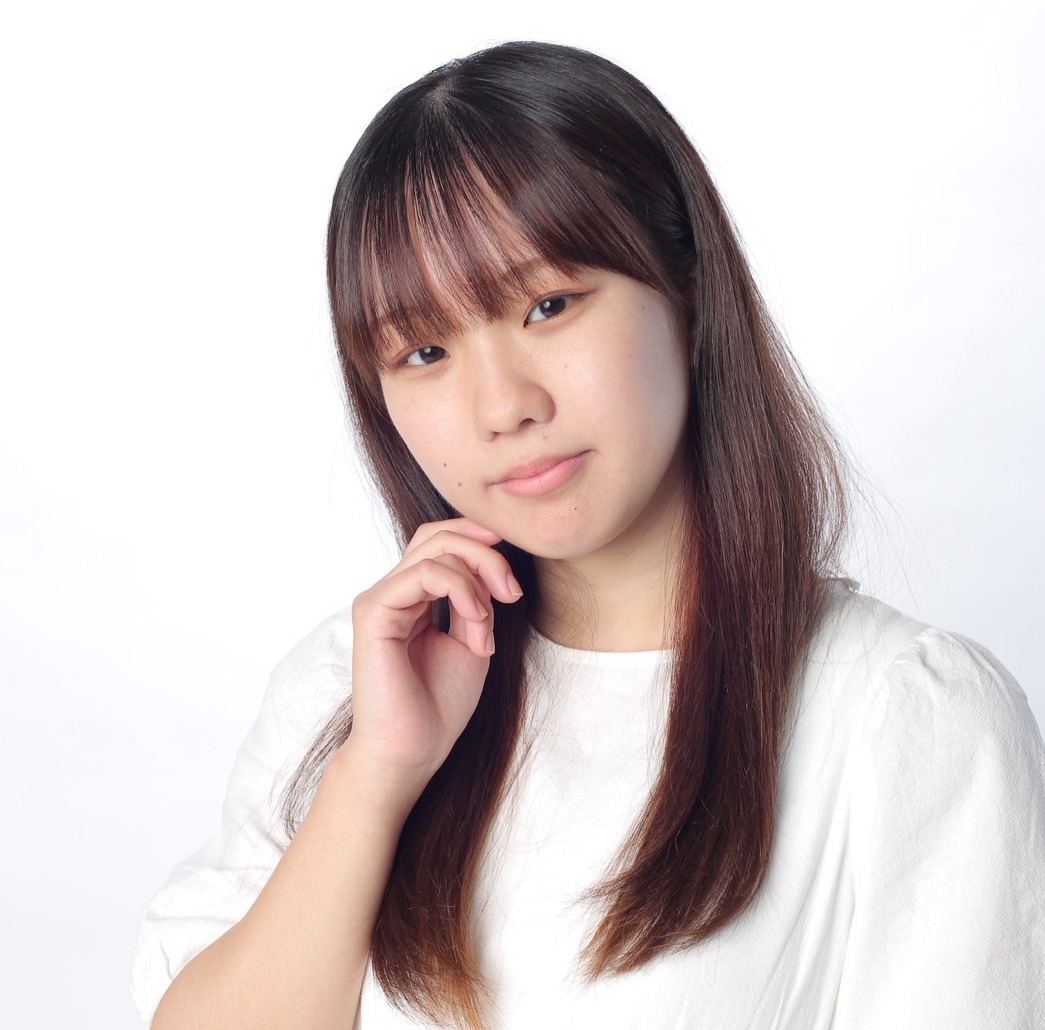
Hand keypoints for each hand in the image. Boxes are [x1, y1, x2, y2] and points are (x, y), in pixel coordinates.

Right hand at [345, 517, 523, 791]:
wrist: (412, 751)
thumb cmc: (439, 706)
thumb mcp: (472, 639)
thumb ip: (477, 599)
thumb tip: (490, 565)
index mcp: (412, 597)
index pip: (442, 542)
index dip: (480, 544)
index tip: (514, 576)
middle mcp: (392, 591)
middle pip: (439, 536)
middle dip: (486, 554)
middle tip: (512, 591)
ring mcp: (380, 598)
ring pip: (435, 549)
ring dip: (477, 578)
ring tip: (486, 623)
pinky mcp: (373, 610)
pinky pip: (423, 573)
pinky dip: (460, 588)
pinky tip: (475, 618)